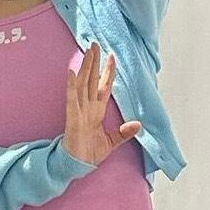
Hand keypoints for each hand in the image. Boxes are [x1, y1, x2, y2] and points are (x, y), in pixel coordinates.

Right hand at [62, 44, 141, 166]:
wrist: (78, 165)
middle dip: (94, 61)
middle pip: (91, 79)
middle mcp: (88, 106)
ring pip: (82, 83)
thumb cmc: (89, 153)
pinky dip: (71, 85)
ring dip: (85, 67)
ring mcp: (79, 110)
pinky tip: (72, 72)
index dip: (108, 71)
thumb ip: (123, 132)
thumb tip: (138, 124)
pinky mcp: (72, 117)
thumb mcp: (111, 142)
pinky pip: (71, 99)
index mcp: (96, 110)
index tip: (111, 55)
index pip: (103, 86)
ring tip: (87, 51)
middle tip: (95, 43)